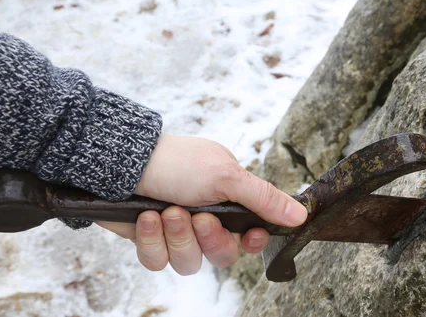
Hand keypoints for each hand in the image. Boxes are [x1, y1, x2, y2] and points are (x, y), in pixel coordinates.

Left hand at [96, 133, 307, 274]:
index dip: (249, 242)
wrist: (123, 162)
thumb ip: (264, 199)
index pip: (249, 236)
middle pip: (221, 255)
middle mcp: (205, 220)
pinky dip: (152, 240)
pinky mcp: (151, 242)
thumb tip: (302, 214)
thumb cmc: (177, 162)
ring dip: (177, 236)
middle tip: (197, 217)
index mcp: (228, 202)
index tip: (248, 235)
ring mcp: (177, 232)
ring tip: (165, 211)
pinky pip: (158, 261)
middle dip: (208, 238)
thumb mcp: (227, 177)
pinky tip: (146, 218)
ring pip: (188, 263)